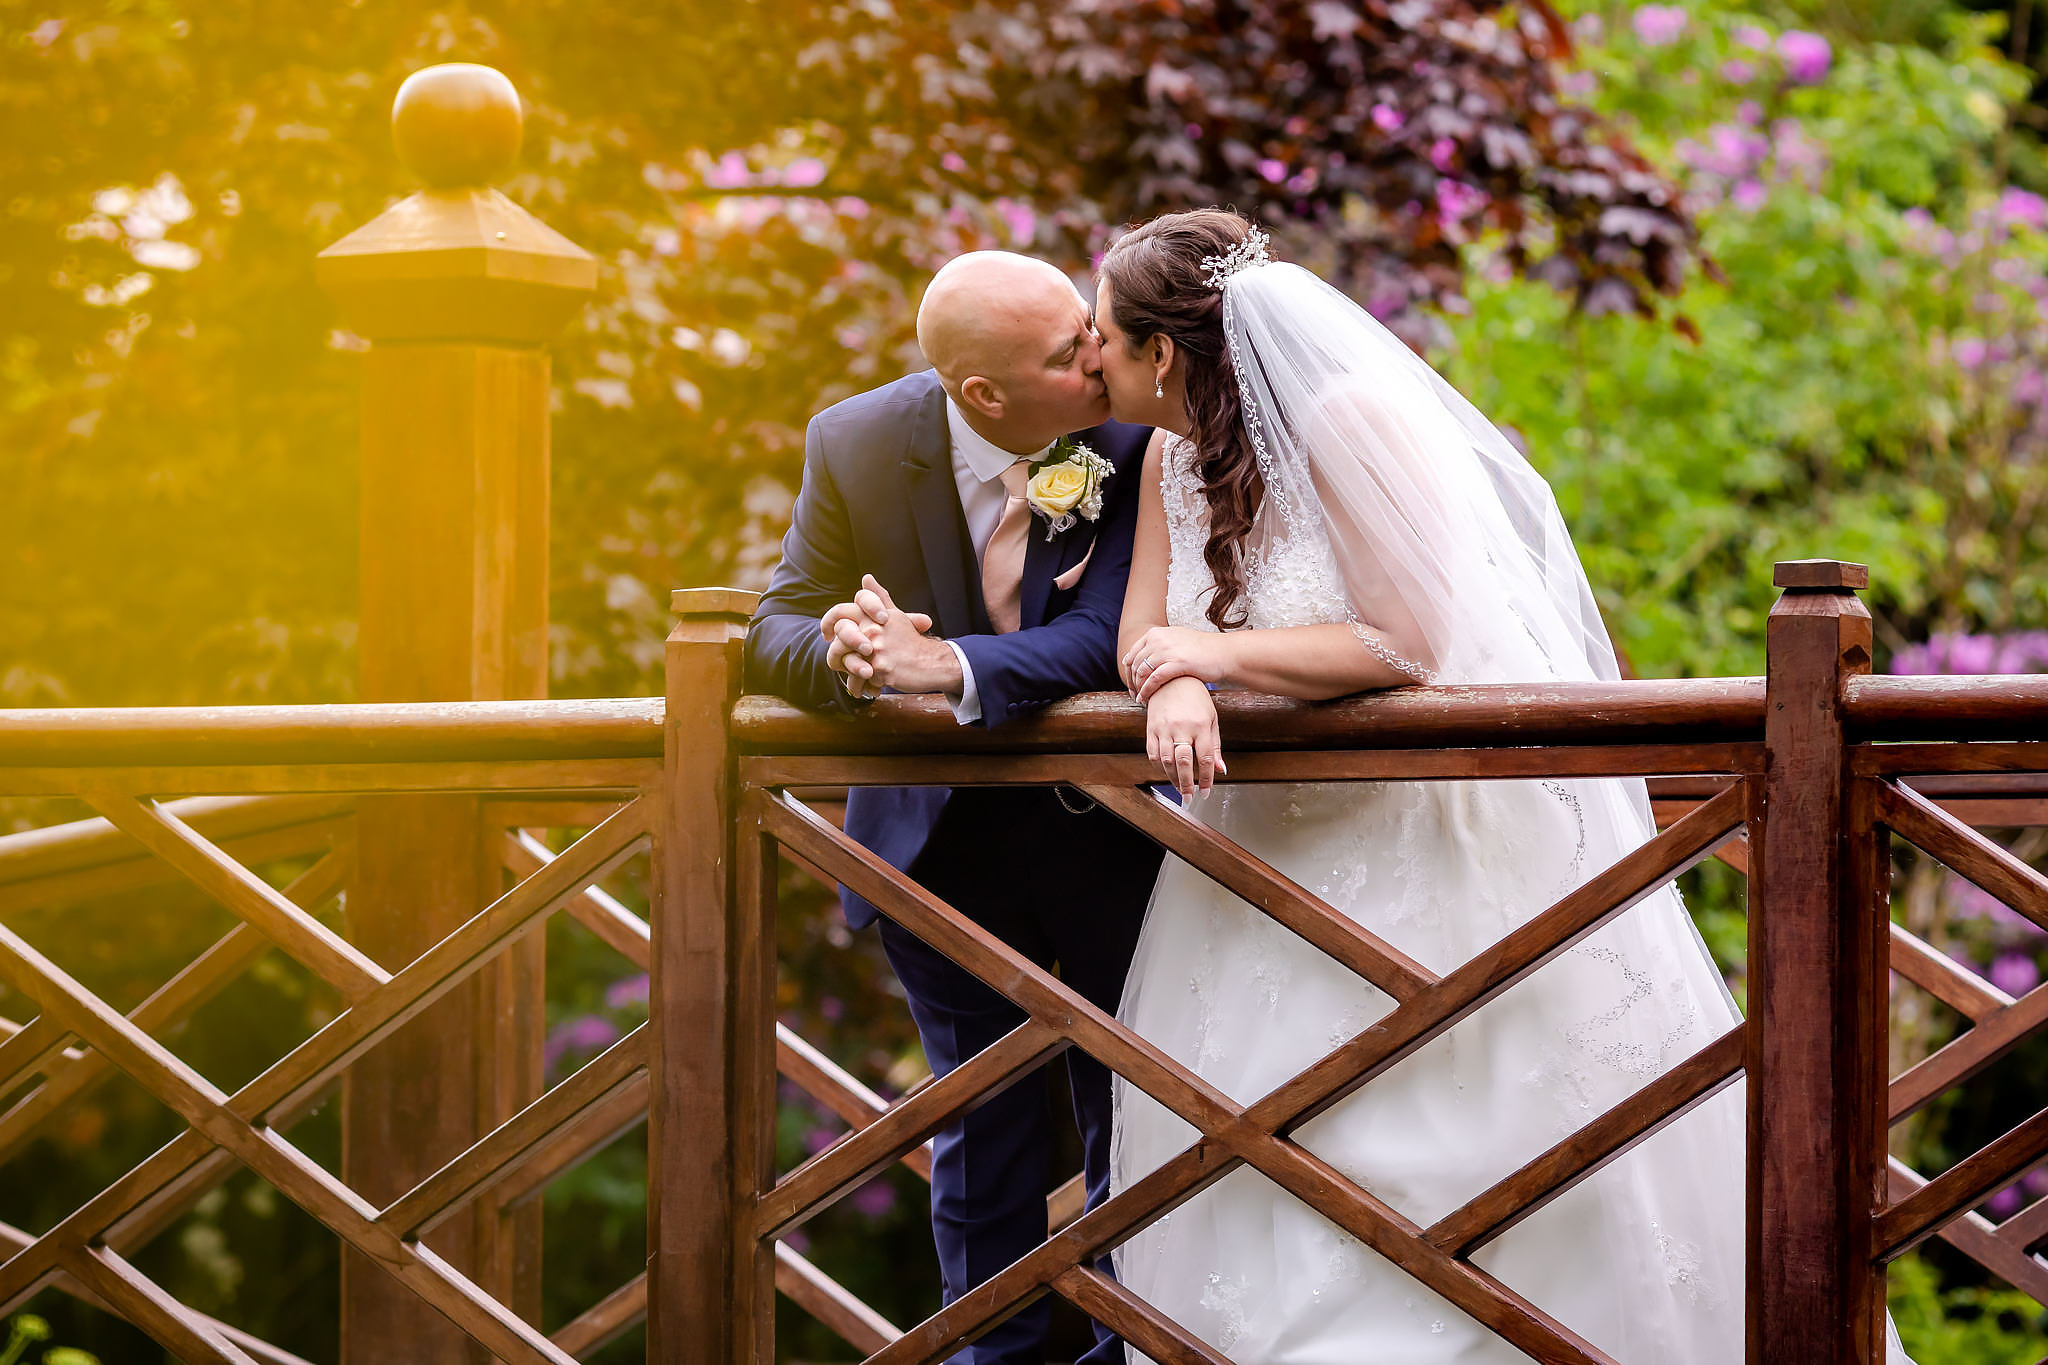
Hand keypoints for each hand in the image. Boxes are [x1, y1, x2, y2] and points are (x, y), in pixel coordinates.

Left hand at [822, 576, 954, 695]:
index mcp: (874, 615)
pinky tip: (869, 689)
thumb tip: (866, 578)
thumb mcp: (896, 616)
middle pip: (839, 638)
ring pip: (846, 661)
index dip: (827, 622)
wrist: (933, 663)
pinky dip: (861, 687)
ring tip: (857, 681)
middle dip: (835, 653)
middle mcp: (873, 628)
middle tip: (837, 664)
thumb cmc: (912, 642)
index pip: (841, 611)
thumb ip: (878, 598)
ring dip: (848, 674)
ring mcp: (876, 649)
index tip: (827, 635)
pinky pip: (859, 680)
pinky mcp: (881, 669)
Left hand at [1122, 626, 1235, 703]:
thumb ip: (1160, 645)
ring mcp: (1167, 650)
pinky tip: (1145, 699)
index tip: (1131, 683)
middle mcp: (1159, 639)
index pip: (1132, 653)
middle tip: (1134, 694)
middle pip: (1135, 664)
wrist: (1224, 652)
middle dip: (1132, 681)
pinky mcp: (1177, 663)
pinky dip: (1146, 690)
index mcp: (1156, 633)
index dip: (1128, 671)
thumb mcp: (1176, 640)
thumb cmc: (1202, 650)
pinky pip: (1153, 679)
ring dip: (1138, 687)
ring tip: (1139, 698)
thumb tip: (1145, 657)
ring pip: (1142, 672)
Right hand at [1146, 675, 1225, 796]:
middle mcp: (1181, 727)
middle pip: (1183, 762)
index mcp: (1200, 725)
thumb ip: (1215, 746)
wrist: (1173, 679)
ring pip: (1166, 760)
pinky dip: (1159, 767)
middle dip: (1186, 784)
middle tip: (1190, 797)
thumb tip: (1220, 770)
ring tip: (1179, 789)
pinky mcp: (1151, 728)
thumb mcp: (1211, 719)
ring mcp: (1164, 728)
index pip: (1204, 758)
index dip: (1206, 778)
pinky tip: (1167, 773)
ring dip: (1172, 779)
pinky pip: (1152, 753)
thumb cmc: (1196, 700)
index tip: (1206, 792)